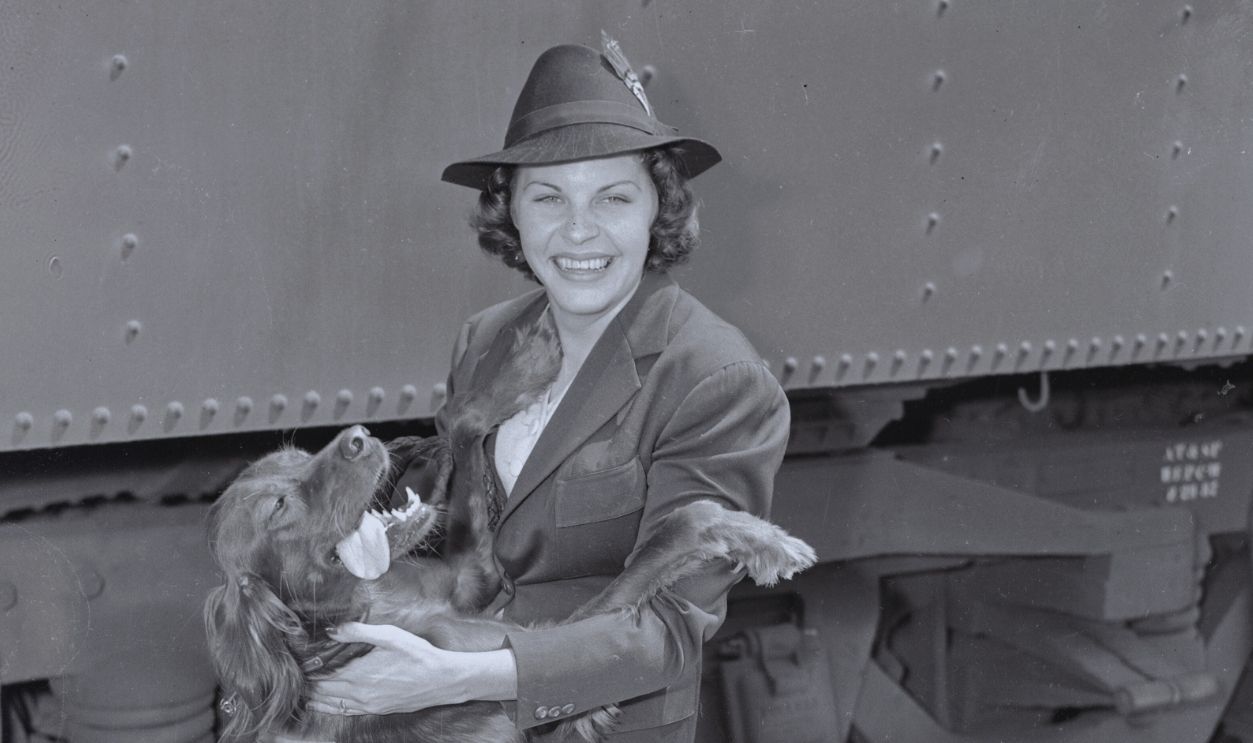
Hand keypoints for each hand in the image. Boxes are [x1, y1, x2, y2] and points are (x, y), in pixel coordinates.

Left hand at [306, 622, 460, 715]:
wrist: (442, 680)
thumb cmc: (419, 655)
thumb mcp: (391, 636)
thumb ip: (358, 632)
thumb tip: (331, 630)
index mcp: (359, 673)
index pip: (322, 672)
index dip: (307, 666)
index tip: (296, 658)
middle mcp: (359, 692)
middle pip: (322, 689)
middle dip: (308, 680)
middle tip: (294, 671)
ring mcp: (367, 704)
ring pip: (330, 702)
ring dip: (314, 695)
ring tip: (300, 687)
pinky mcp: (375, 709)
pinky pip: (344, 711)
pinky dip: (327, 707)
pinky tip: (320, 704)